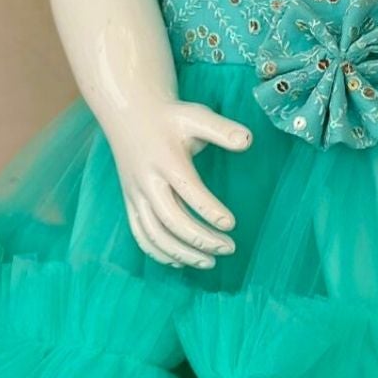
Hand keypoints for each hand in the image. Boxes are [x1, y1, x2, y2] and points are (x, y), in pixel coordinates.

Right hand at [111, 100, 253, 268]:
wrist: (129, 114)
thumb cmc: (170, 118)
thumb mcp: (196, 115)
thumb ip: (222, 130)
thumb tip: (248, 141)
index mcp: (166, 160)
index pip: (188, 191)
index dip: (210, 210)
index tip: (231, 225)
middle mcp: (147, 181)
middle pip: (170, 219)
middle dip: (200, 238)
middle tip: (229, 248)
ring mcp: (136, 194)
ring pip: (154, 234)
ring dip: (181, 253)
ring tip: (210, 262)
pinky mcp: (130, 202)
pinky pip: (140, 234)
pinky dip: (158, 253)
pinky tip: (181, 262)